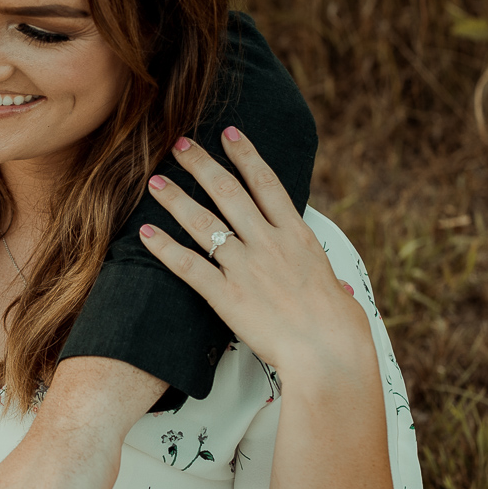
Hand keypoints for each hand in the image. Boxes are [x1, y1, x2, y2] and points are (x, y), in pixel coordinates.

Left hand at [136, 128, 370, 375]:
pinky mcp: (226, 295)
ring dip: (175, 198)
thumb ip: (331, 283)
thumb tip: (339, 289)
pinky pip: (188, 266)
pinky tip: (147, 233)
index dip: (245, 155)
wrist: (328, 354)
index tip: (228, 133)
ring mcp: (245, 267)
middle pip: (228, 192)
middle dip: (201, 165)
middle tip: (179, 144)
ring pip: (202, 222)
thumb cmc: (340, 329)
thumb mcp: (339, 294)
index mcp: (297, 236)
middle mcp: (268, 244)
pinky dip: (165, 248)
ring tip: (155, 181)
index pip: (266, 183)